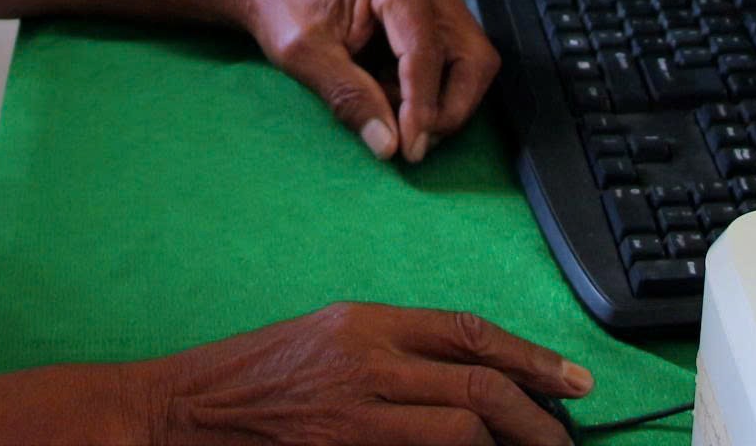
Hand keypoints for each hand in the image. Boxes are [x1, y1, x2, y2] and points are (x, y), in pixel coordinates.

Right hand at [140, 303, 588, 445]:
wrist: (179, 413)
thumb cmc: (252, 378)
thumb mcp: (327, 338)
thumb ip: (396, 351)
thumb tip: (475, 378)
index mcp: (365, 322)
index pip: (468, 332)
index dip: (532, 358)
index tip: (576, 383)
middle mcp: (365, 362)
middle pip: (479, 385)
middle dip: (536, 418)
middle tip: (565, 441)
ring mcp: (353, 415)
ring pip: (462, 430)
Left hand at [236, 0, 500, 163]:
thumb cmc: (285, 10)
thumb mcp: (304, 56)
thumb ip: (347, 97)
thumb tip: (389, 146)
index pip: (425, 52)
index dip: (422, 107)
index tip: (410, 150)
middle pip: (470, 58)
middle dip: (447, 109)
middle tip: (411, 144)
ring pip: (472, 65)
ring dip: (442, 103)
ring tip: (392, 113)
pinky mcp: (439, 16)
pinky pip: (456, 64)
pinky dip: (432, 93)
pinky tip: (391, 95)